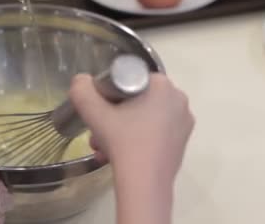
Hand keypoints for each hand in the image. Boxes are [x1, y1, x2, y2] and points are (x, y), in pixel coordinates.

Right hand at [69, 73, 193, 186]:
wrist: (144, 184)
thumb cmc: (123, 141)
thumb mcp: (93, 112)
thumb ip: (82, 90)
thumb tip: (81, 81)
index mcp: (162, 85)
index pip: (129, 79)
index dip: (111, 93)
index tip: (99, 110)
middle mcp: (178, 99)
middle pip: (136, 100)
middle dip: (114, 114)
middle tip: (98, 129)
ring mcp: (183, 123)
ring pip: (143, 117)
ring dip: (121, 128)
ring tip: (103, 147)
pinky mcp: (181, 143)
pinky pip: (154, 132)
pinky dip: (136, 139)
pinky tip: (119, 155)